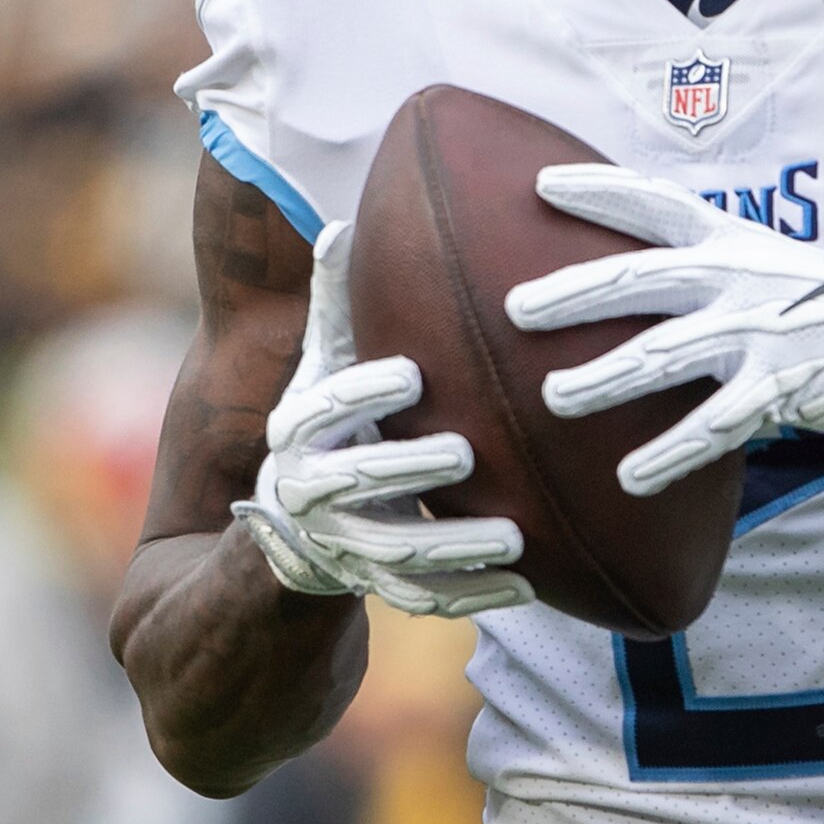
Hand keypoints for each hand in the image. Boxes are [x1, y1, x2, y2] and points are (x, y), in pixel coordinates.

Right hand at [231, 222, 530, 619]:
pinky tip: (527, 582)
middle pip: (353, 483)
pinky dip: (474, 595)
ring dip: (453, 544)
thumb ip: (336, 304)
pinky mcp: (377, 588)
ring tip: (514, 533)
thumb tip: (343, 223)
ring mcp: (342, 546)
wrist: (301, 527)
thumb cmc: (336, 421)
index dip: (363, 393)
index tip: (412, 374)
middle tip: (465, 451)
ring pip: (392, 552)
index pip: (321, 407)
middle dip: (408, 468)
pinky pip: (424, 600)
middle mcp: (307, 491)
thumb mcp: (325, 363)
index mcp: (296, 428)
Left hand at [505, 165, 823, 494]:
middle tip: (516, 309)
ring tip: (554, 398)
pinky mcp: (783, 387)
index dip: (600, 189)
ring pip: (668, 355)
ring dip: (606, 377)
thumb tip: (618, 264)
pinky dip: (670, 454)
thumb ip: (700, 258)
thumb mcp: (761, 261)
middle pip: (643, 280)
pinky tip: (629, 477)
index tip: (541, 183)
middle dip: (575, 293)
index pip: (656, 204)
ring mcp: (762, 331)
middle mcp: (741, 277)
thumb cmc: (813, 304)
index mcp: (731, 240)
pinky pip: (715, 425)